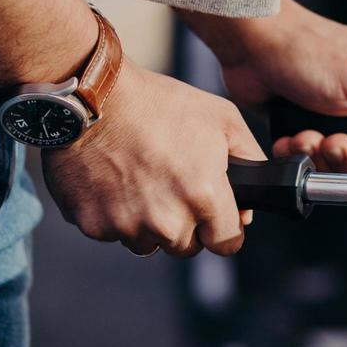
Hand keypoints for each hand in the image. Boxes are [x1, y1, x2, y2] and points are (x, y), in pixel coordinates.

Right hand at [41, 59, 255, 257]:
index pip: (226, 243)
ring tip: (145, 182)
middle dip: (187, 225)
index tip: (217, 218)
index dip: (224, 229)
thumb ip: (249, 159)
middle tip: (174, 187)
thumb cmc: (159, 104)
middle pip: (187, 247)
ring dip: (151, 224)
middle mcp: (167, 220)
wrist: (93, 100)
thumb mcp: (222, 119)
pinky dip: (118, 216)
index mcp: (204, 196)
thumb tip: (254, 196)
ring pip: (150, 244)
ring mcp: (128, 226)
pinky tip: (117, 182)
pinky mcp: (93, 226)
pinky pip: (115, 234)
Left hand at [186, 0, 346, 175]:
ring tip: (308, 136)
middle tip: (334, 144)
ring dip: (322, 154)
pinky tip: (292, 137)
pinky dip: (301, 152)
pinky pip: (315, 155)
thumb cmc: (310, 51)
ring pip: (345, 159)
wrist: (253, 46)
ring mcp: (344, 113)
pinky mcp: (314, 122)